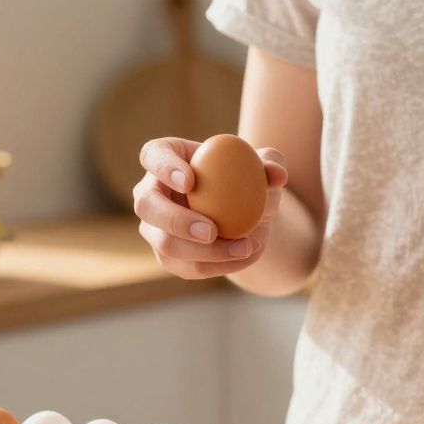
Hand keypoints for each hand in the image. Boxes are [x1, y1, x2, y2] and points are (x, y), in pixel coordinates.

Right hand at [133, 137, 287, 279]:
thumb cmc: (250, 180)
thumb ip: (272, 164)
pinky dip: (218, 266)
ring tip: (243, 247)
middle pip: (146, 206)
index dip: (163, 167)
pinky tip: (245, 257)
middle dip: (175, 220)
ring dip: (204, 252)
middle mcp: (151, 192)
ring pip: (165, 244)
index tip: (191, 180)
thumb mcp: (266, 168)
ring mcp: (155, 227)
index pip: (153, 156)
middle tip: (211, 231)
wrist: (249, 216)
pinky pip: (186, 267)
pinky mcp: (168, 256)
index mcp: (167, 157)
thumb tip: (276, 174)